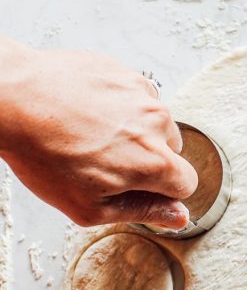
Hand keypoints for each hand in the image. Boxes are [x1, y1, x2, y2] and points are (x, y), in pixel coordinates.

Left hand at [0, 37, 197, 228]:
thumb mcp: (89, 206)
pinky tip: (87, 113)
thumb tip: (178, 217)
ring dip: (133, 130)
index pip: (186, 184)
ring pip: (153, 121)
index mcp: (155, 162)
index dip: (163, 192)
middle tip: (105, 162)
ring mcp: (141, 92)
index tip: (139, 189)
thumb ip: (143, 212)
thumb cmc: (44, 154)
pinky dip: (118, 106)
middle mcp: (157, 123)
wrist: (13, 100)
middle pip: (171, 151)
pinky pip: (134, 96)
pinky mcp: (123, 72)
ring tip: (92, 135)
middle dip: (148, 159)